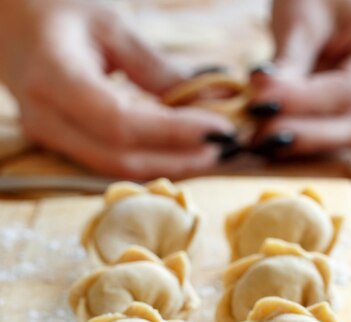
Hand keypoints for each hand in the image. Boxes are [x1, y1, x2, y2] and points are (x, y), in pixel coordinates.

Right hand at [0, 0, 232, 177]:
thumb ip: (157, 68)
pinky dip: (150, 161)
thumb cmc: (56, 10)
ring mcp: (50, 137)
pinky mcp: (61, 145)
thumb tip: (214, 98)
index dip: (173, 133)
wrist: (8, 24)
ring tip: (209, 153)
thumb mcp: (109, 25)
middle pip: (121, 159)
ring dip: (168, 166)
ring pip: (117, 169)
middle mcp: (47, 119)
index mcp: (53, 78)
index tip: (218, 129)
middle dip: (178, 159)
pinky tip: (179, 152)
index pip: (121, 123)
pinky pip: (110, 163)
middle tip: (222, 149)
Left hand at [249, 0, 350, 156]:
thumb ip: (288, 63)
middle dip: (304, 134)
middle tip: (257, 135)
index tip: (260, 104)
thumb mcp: (303, 19)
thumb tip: (262, 103)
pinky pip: (332, 142)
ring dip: (300, 145)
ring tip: (257, 139)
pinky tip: (268, 139)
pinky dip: (300, 143)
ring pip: (344, 143)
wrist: (333, 1)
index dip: (303, 103)